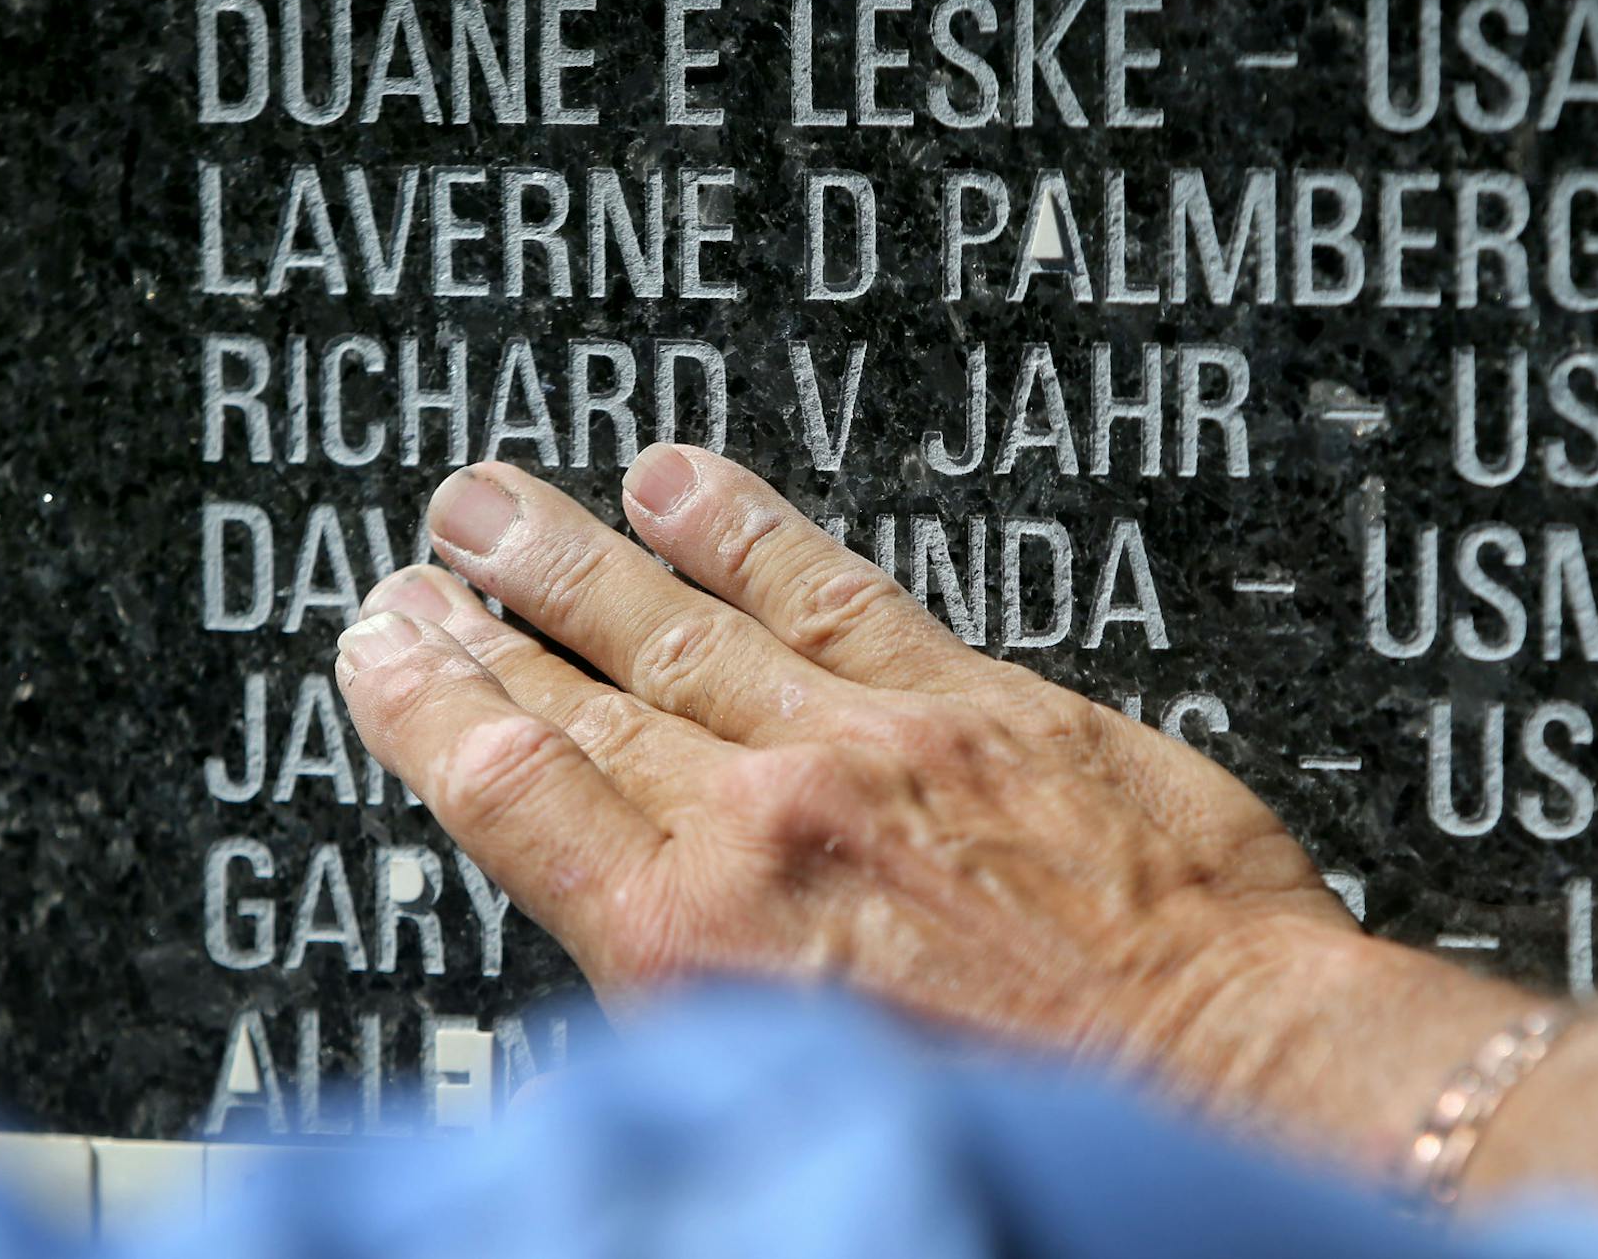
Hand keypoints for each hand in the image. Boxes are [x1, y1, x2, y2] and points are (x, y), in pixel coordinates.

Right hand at [334, 447, 1521, 1156]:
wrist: (1214, 1073)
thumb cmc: (1024, 1114)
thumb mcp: (792, 1080)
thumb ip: (690, 987)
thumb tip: (631, 934)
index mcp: (696, 948)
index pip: (515, 790)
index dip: (428, 706)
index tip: (383, 651)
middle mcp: (766, 830)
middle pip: (580, 697)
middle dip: (482, 624)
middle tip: (423, 567)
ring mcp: (867, 749)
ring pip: (679, 627)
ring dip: (573, 558)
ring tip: (495, 503)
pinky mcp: (973, 703)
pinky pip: (830, 590)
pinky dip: (747, 530)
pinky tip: (683, 483)